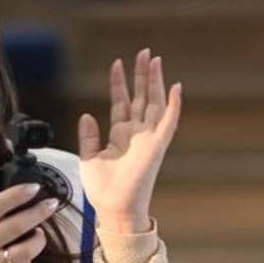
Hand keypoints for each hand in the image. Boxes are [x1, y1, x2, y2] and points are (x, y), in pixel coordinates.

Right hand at [0, 183, 57, 262]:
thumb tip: (1, 208)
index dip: (18, 195)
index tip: (33, 188)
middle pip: (17, 225)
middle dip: (39, 211)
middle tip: (50, 204)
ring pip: (26, 250)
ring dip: (39, 239)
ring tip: (39, 233)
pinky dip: (28, 262)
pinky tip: (24, 256)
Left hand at [77, 49, 181, 234]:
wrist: (114, 209)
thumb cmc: (103, 191)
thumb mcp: (89, 158)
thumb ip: (89, 136)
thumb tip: (87, 115)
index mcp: (120, 136)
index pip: (122, 103)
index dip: (119, 83)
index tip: (117, 63)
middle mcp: (136, 134)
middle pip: (141, 97)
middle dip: (141, 75)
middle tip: (144, 53)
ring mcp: (148, 138)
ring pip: (154, 103)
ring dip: (155, 81)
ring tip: (154, 59)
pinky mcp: (157, 146)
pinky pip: (169, 122)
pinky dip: (174, 105)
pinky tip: (177, 87)